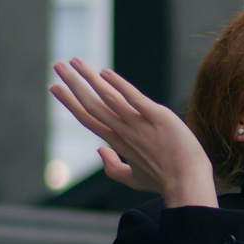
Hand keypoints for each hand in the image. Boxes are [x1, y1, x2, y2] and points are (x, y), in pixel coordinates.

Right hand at [50, 58, 217, 207]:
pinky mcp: (157, 116)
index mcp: (116, 142)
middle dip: (72, 84)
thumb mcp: (134, 179)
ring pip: (107, 97)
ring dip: (88, 77)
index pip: (87, 118)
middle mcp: (123, 131)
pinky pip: (133, 97)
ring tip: (74, 60)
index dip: (70, 102)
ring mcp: (139, 123)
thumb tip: (99, 150)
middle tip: (57, 65)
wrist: (187, 182)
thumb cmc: (163, 181)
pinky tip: (105, 72)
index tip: (55, 88)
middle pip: (90, 104)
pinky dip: (118, 84)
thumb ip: (112, 167)